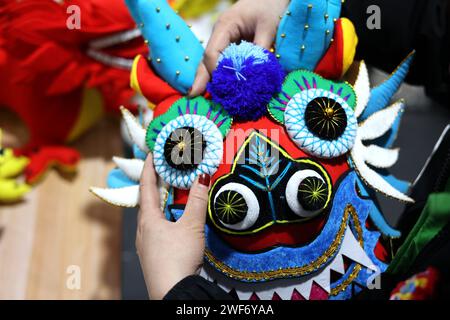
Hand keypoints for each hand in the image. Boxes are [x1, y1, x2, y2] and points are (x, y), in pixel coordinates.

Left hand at [136, 154, 210, 299]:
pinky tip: (174, 221)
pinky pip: (157, 228)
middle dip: (157, 184)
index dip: (149, 167)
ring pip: (153, 215)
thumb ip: (197, 201)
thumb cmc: (177, 259)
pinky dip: (165, 217)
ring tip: (172, 192)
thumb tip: (202, 177)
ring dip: (162, 201)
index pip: (147, 186)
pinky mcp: (154, 255)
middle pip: (148, 200)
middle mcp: (144, 229)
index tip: (151, 153)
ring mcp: (147, 243)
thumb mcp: (191, 226)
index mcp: (148, 219)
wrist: (172, 292)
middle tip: (165, 169)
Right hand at [189, 0, 288, 95]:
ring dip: (209, 79)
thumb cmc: (270, 6)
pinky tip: (218, 89)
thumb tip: (256, 74)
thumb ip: (261, 50)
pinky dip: (220, 75)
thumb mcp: (268, 26)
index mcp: (225, 26)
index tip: (220, 87)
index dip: (214, 71)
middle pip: (206, 59)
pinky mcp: (230, 46)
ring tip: (201, 97)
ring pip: (212, 62)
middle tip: (192, 96)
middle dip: (200, 78)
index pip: (212, 53)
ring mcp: (223, 40)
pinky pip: (222, 61)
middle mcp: (219, 34)